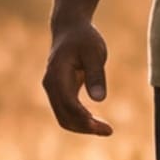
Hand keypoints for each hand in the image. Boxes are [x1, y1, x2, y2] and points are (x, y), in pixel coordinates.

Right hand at [42, 17, 112, 136]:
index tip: (103, 126)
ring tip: (106, 130)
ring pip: (64, 118)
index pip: (68, 104)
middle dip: (85, 127)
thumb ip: (96, 75)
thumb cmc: (84, 38)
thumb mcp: (94, 53)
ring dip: (83, 127)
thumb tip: (100, 99)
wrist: (70, 29)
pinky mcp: (60, 92)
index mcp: (56, 75)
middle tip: (108, 131)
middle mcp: (51, 85)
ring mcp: (54, 90)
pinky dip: (81, 120)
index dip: (84, 118)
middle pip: (64, 116)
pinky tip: (97, 122)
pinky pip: (67, 112)